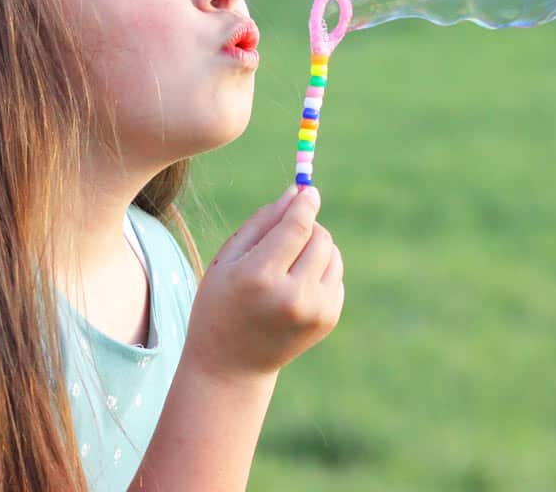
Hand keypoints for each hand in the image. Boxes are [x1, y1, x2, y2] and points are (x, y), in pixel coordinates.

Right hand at [183, 185, 344, 381]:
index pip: (297, 226)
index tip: (308, 190)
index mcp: (260, 277)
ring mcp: (314, 311)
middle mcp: (292, 296)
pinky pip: (335, 275)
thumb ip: (262, 222)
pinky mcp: (328, 319)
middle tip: (288, 232)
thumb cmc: (220, 304)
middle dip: (308, 226)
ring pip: (332, 254)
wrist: (230, 365)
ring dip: (316, 247)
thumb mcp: (228, 259)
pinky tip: (295, 284)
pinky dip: (321, 269)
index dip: (305, 203)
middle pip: (319, 237)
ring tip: (289, 261)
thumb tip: (297, 191)